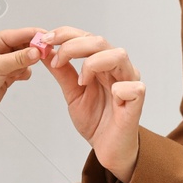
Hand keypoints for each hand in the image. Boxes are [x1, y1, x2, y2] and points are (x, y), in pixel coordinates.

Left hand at [0, 27, 42, 135]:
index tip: (47, 37)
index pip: (17, 34)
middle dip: (34, 49)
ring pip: (25, 58)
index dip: (33, 35)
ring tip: (25, 68)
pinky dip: (25, 73)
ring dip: (28, 63)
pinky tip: (19, 77)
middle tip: (46, 53)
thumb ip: (18, 59)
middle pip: (24, 45)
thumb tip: (36, 52)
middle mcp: (0, 51)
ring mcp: (4, 64)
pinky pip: (23, 70)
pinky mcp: (8, 76)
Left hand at [38, 27, 144, 182]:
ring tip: (81, 82)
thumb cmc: (97, 120)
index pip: (87, 38)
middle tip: (56, 58)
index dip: (66, 34)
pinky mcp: (137, 101)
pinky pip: (132, 86)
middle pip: (100, 41)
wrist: (107, 148)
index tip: (46, 39)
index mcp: (103, 63)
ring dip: (93, 63)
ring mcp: (130, 82)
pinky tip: (110, 97)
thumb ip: (62, 72)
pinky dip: (118, 88)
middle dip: (73, 45)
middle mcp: (118, 68)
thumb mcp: (73, 93)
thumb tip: (46, 52)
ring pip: (118, 55)